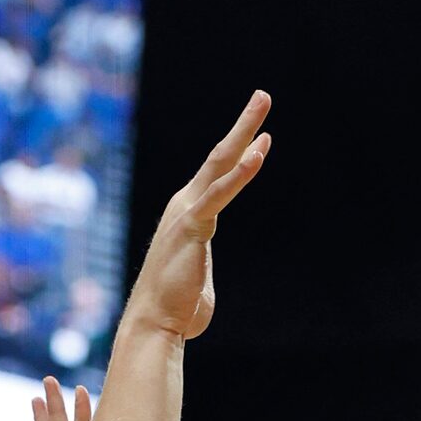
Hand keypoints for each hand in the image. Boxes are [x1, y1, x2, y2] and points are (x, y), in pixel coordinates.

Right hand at [120, 90, 271, 341]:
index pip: (218, 175)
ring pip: (220, 164)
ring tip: (263, 103)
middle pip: (220, 156)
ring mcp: (188, 212)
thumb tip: (200, 289)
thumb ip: (201, 270)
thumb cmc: (177, 310)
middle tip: (263, 96)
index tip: (259, 132)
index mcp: (189, 215)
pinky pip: (220, 194)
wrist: (156, 324)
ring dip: (244, 132)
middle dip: (243, 125)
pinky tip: (257, 154)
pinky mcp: (193, 226)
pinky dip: (240, 174)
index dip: (240, 151)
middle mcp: (185, 205)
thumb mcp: (196, 279)